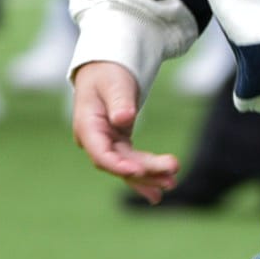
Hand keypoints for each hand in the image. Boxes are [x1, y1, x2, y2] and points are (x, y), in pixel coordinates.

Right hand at [70, 61, 179, 201]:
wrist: (106, 69)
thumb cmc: (108, 73)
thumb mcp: (114, 83)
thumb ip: (118, 101)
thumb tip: (124, 119)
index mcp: (87, 126)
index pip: (101, 154)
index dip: (118, 165)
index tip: (139, 170)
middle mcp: (94, 141)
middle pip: (119, 163)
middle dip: (145, 171)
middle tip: (172, 173)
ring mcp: (107, 144)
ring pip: (127, 166)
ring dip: (149, 176)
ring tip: (172, 183)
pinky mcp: (119, 144)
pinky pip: (132, 163)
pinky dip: (146, 174)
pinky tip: (159, 189)